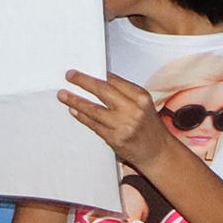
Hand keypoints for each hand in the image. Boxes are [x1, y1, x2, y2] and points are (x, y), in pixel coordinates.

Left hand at [58, 71, 176, 174]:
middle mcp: (133, 109)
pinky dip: (81, 117)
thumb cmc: (148, 127)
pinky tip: (73, 111)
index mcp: (141, 97)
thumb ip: (123, 94)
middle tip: (69, 76)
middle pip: (103, 91)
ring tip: (63, 95)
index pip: (114, 80)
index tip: (82, 71)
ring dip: (75, 101)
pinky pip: (93, 125)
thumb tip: (97, 82)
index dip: (95, 74)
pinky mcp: (115, 138)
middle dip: (83, 81)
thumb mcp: (142, 105)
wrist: (158, 152)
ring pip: (93, 109)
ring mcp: (124, 125)